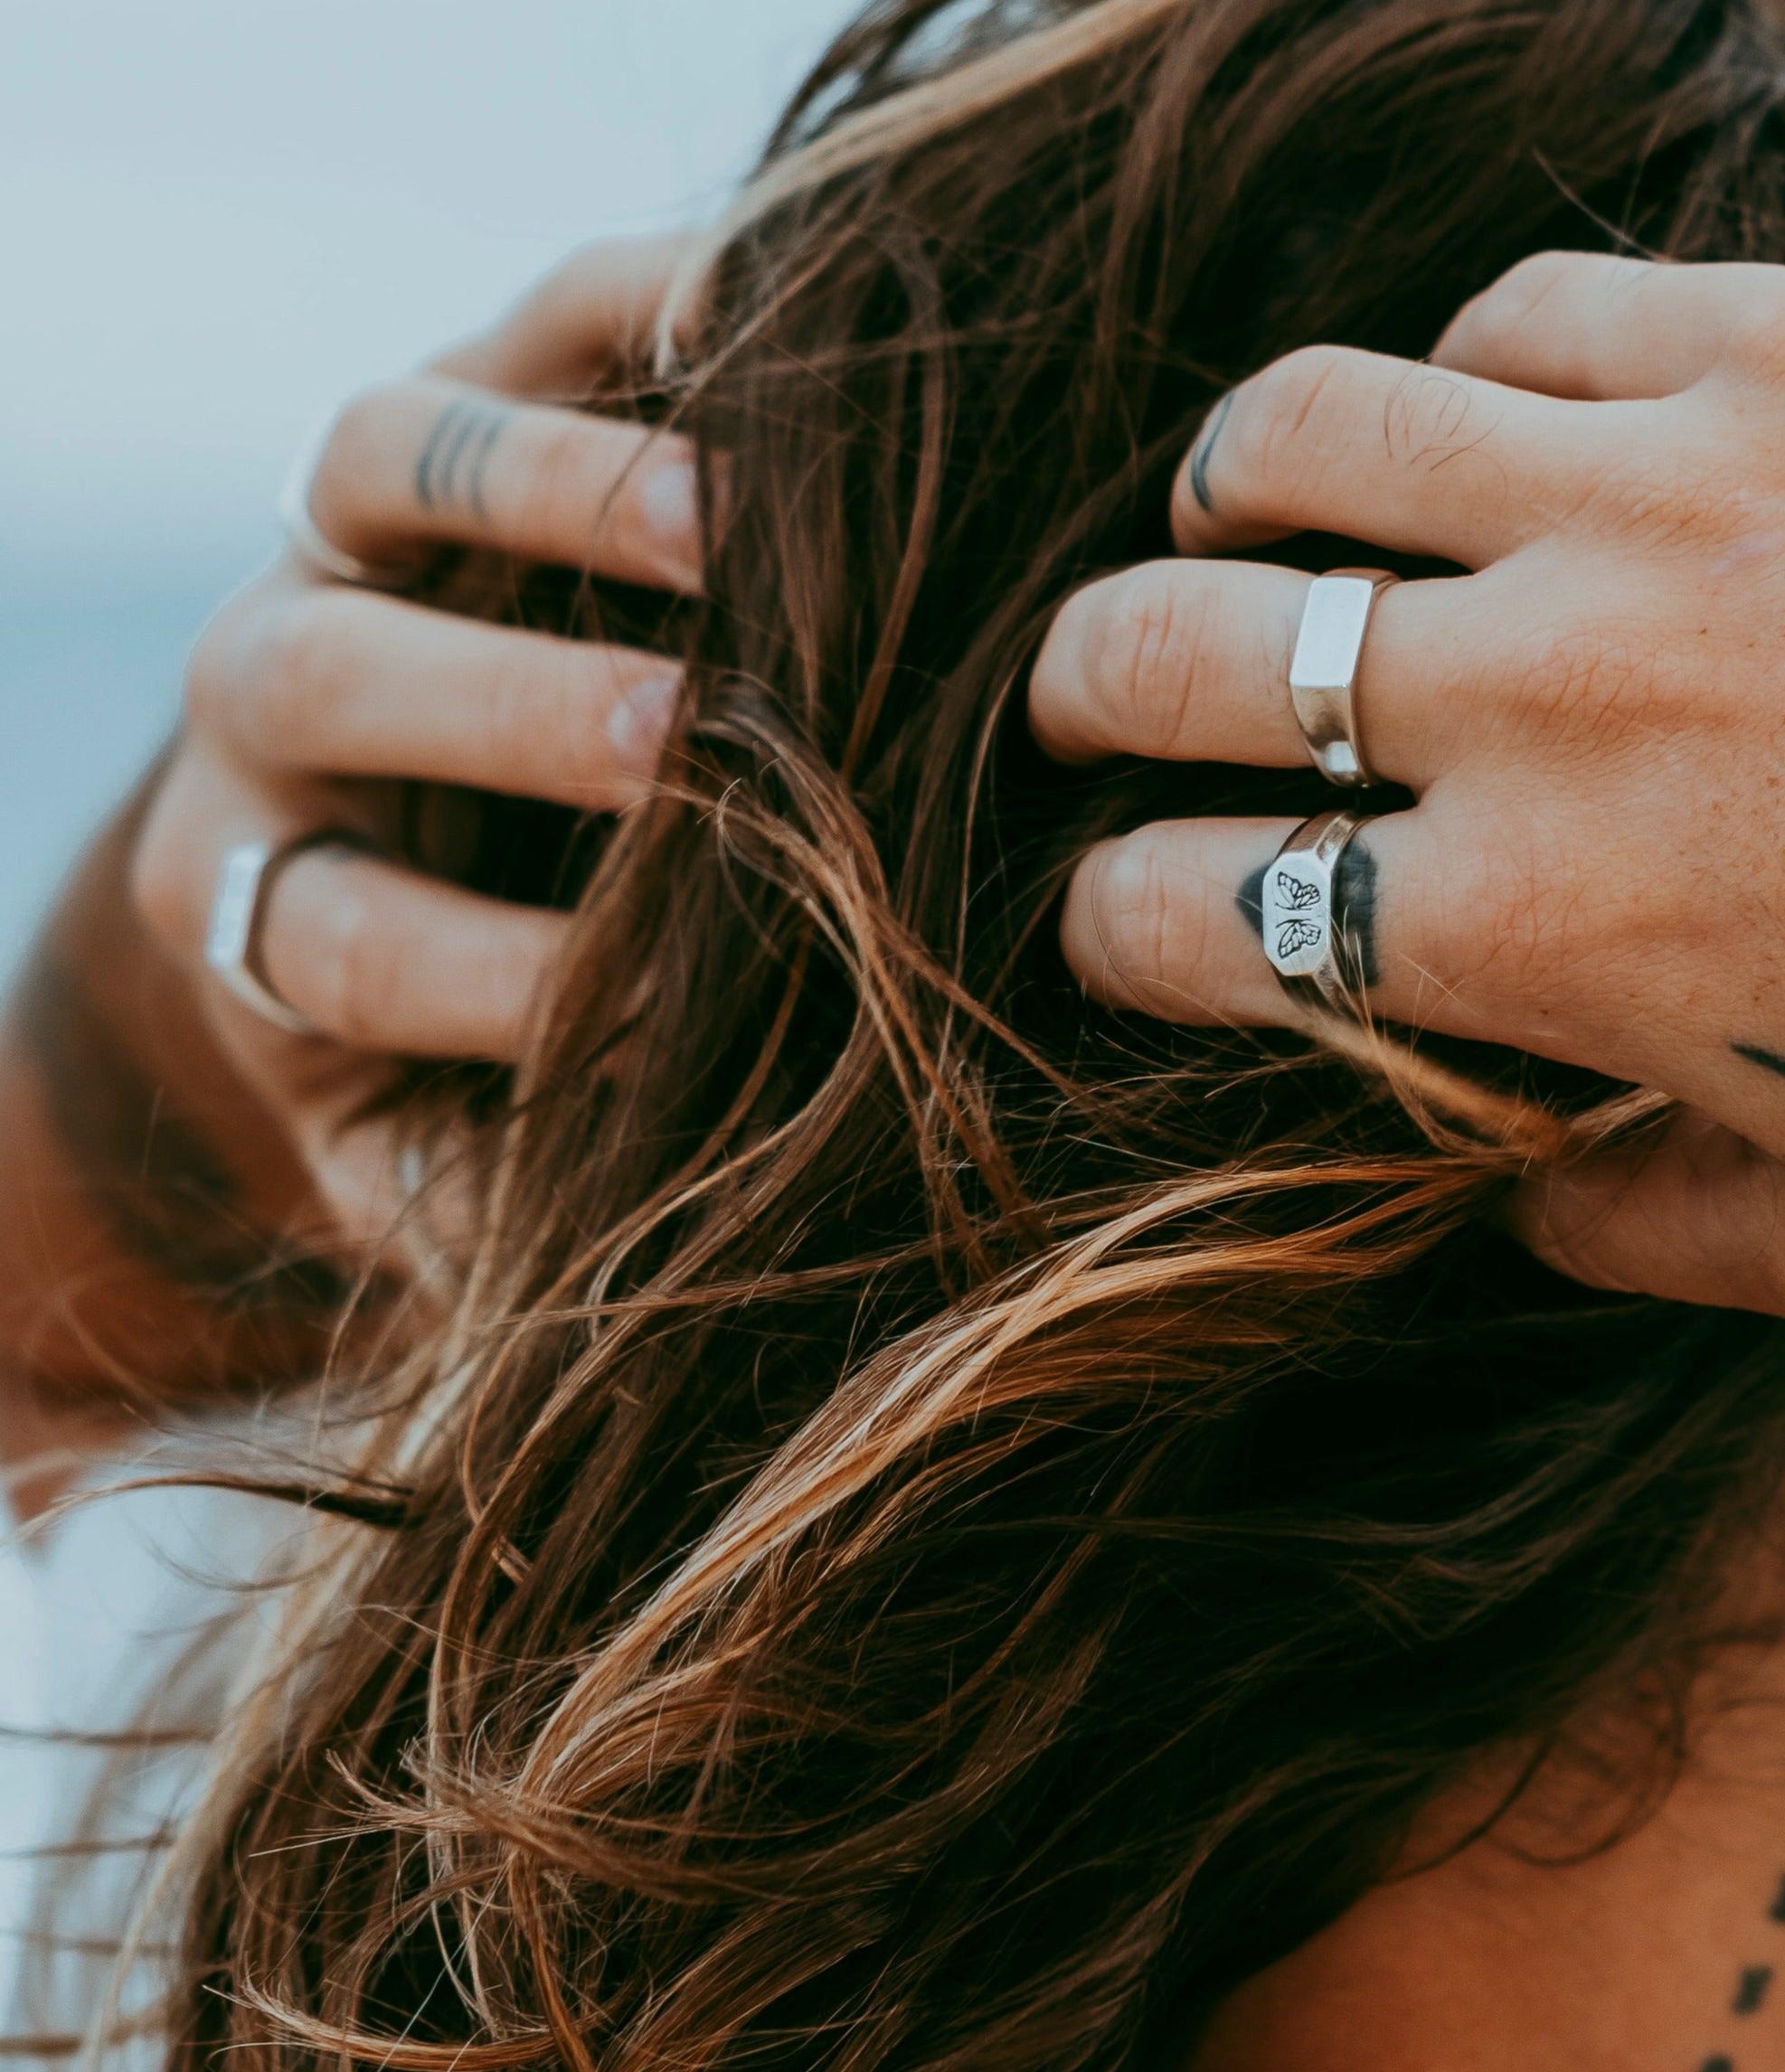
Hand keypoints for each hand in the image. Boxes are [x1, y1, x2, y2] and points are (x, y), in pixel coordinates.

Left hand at [124, 235, 699, 1246]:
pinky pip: (531, 323)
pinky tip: (778, 332)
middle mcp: (280, 696)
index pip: (347, 935)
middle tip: (678, 743)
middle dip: (499, 710)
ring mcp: (358, 529)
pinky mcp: (472, 401)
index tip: (648, 1013)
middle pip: (322, 676)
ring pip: (387, 461)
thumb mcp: (441, 1155)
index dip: (492, 977)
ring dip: (557, 489)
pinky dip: (646, 310)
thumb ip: (498, 1217)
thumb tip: (605, 1306)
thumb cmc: (459, 1030)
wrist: (395, 830)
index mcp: (264, 899)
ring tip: (732, 531)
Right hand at [1035, 252, 1784, 1332]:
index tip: (1110, 915)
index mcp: (1538, 934)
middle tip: (1078, 697)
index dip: (1109, 922)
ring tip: (1226, 516)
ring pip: (1312, 430)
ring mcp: (1664, 496)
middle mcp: (1551, 696)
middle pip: (1183, 648)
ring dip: (1227, 489)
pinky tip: (1480, 428)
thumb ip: (1617, 1234)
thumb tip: (1490, 1186)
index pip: (1198, 907)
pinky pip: (1526, 320)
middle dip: (1083, 685)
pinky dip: (1463, 380)